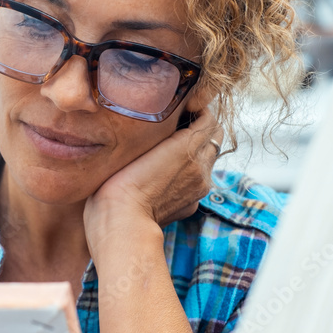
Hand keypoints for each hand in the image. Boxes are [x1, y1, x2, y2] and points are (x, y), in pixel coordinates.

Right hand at [83, 107, 222, 254]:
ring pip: (209, 160)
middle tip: (179, 125)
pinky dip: (190, 173)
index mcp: (188, 146)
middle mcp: (201, 166)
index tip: (181, 109)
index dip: (196, 111)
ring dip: (197, 151)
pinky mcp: (192, 205)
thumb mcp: (137, 144)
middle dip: (201, 129)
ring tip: (172, 149)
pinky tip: (167, 174)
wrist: (122, 223)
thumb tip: (172, 118)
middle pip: (214, 137)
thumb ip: (161, 129)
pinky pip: (199, 181)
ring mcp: (199, 187)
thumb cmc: (118, 182)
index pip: (208, 119)